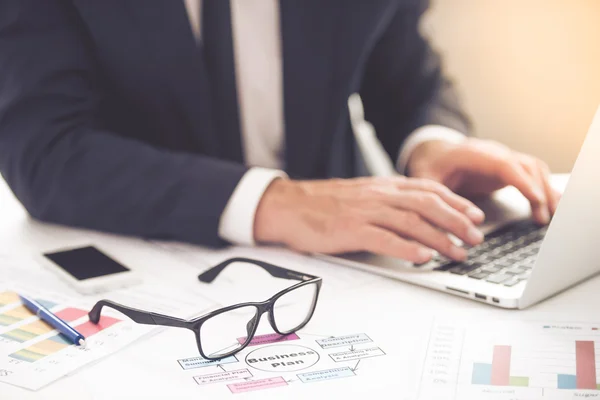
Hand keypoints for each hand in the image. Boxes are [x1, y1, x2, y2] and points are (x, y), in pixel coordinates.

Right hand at [254, 177, 485, 263]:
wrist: (288, 205)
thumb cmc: (322, 203)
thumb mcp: (360, 195)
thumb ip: (386, 201)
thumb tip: (414, 215)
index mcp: (382, 186)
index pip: (428, 189)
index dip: (456, 202)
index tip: (475, 214)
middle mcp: (378, 195)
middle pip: (427, 204)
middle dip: (456, 221)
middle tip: (475, 238)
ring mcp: (365, 211)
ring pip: (411, 221)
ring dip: (439, 238)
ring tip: (457, 252)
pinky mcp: (350, 229)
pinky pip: (384, 238)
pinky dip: (407, 248)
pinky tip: (423, 257)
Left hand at [407, 138, 560, 223]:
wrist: (435, 154)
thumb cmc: (432, 165)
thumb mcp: (425, 177)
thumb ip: (432, 194)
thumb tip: (443, 218)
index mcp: (474, 154)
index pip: (505, 164)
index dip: (522, 181)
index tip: (536, 198)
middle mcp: (494, 153)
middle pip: (525, 166)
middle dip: (539, 190)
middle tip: (543, 217)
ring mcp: (504, 159)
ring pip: (533, 170)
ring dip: (545, 191)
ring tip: (551, 216)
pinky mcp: (508, 169)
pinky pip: (532, 175)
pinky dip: (543, 190)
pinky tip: (550, 208)